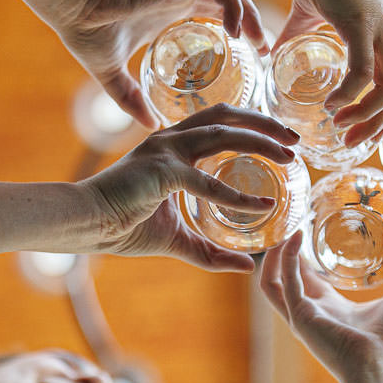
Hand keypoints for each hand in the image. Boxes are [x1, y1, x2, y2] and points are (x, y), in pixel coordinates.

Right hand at [46, 0, 267, 127]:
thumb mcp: (110, 73)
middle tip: (265, 54)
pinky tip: (235, 31)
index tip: (249, 62)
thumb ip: (129, 98)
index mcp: (167, 16)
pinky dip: (232, 4)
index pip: (213, 19)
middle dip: (251, 27)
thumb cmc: (84, 30)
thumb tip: (148, 126)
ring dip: (249, 15)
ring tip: (259, 43)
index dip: (234, 35)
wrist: (71, 2)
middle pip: (229, 7)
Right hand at [80, 106, 298, 271]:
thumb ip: (211, 252)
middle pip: (228, 115)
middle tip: (296, 142)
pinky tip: (261, 206)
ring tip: (289, 157)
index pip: (220, 122)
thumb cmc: (123, 227)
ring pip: (223, 133)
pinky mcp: (161, 171)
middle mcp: (171, 138)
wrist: (86, 225)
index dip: (253, 125)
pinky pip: (206, 181)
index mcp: (173, 146)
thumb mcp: (177, 240)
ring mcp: (165, 150)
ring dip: (260, 142)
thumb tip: (247, 268)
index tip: (282, 142)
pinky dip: (236, 195)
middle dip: (266, 124)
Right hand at [260, 223, 382, 382]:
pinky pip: (283, 285)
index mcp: (331, 309)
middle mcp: (311, 312)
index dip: (301, 254)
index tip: (304, 227)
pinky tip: (294, 238)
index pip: (305, 278)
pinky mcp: (301, 318)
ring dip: (272, 255)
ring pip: (271, 283)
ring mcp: (302, 317)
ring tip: (282, 226)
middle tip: (287, 219)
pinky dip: (284, 261)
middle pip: (283, 278)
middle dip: (281, 251)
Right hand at [276, 0, 382, 145]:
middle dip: (376, 124)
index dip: (378, 113)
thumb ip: (296, 37)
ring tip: (339, 125)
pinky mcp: (364, 25)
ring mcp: (382, 30)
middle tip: (348, 141)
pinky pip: (364, 72)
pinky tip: (330, 103)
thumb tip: (271, 54)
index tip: (353, 131)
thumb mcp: (309, 13)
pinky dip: (350, 94)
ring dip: (367, 114)